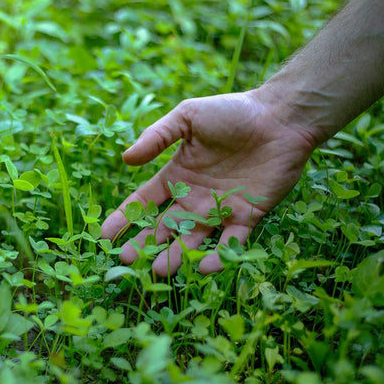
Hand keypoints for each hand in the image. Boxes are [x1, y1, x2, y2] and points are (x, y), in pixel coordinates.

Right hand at [101, 89, 319, 275]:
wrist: (280, 117)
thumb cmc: (233, 111)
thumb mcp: (188, 116)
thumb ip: (157, 136)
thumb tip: (126, 159)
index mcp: (177, 175)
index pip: (144, 201)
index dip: (124, 218)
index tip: (104, 235)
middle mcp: (194, 197)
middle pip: (164, 227)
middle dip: (145, 244)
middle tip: (127, 261)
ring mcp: (220, 209)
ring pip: (193, 239)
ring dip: (176, 256)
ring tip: (159, 271)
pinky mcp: (248, 216)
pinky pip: (231, 242)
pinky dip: (220, 256)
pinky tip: (204, 267)